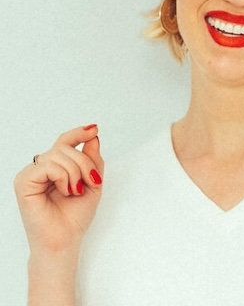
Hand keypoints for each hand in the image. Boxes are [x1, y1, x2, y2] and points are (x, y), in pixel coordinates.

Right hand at [14, 125, 103, 254]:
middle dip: (85, 162)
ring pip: (59, 154)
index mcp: (56, 167)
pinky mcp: (24, 182)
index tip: (94, 129)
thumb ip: (92, 159)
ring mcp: (31, 174)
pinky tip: (65, 191)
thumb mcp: (93, 182)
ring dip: (76, 172)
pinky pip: (48, 165)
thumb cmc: (75, 216)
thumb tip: (92, 135)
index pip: (65, 141)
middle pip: (65, 146)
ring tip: (76, 190)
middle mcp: (42, 167)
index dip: (79, 133)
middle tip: (91, 181)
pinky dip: (63, 177)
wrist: (65, 240)